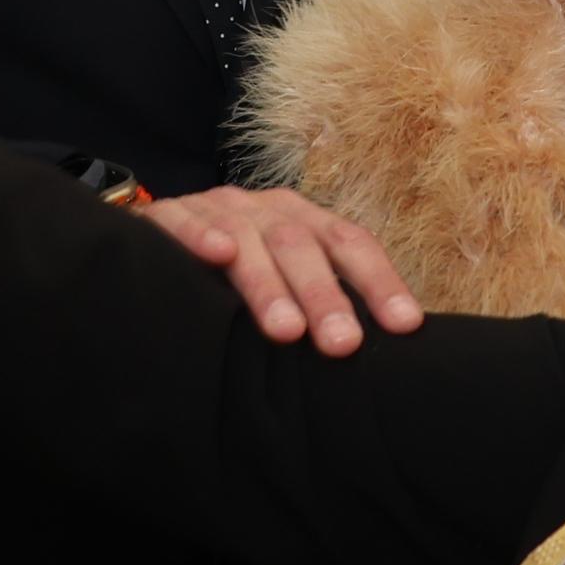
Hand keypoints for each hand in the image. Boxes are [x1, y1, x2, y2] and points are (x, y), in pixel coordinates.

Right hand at [145, 186, 424, 355]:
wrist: (160, 233)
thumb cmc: (236, 271)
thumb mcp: (284, 279)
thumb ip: (320, 304)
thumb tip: (378, 355)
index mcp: (303, 221)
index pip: (351, 243)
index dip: (379, 282)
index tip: (404, 326)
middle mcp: (266, 210)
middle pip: (302, 246)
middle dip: (324, 296)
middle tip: (342, 344)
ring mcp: (217, 209)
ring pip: (247, 239)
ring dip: (267, 284)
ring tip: (285, 330)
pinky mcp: (167, 215)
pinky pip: (184, 221)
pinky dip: (201, 236)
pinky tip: (217, 256)